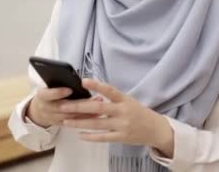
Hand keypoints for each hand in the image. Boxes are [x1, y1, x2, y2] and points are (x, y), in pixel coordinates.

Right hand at [26, 87, 100, 127]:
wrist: (39, 111)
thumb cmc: (48, 93)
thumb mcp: (48, 86)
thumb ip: (58, 83)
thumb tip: (75, 78)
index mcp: (42, 96)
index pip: (49, 94)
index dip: (58, 92)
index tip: (70, 89)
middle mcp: (46, 109)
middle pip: (64, 107)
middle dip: (81, 104)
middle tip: (95, 98)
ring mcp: (53, 118)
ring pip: (71, 117)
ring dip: (87, 112)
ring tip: (99, 104)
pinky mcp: (60, 125)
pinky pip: (74, 123)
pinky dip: (86, 119)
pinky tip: (97, 114)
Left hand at [59, 79, 174, 157]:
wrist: (155, 129)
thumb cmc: (138, 112)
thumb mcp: (128, 100)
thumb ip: (112, 98)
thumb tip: (92, 94)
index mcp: (124, 99)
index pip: (109, 90)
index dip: (96, 86)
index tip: (82, 81)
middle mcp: (123, 111)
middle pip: (98, 108)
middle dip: (79, 106)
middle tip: (63, 105)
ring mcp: (122, 125)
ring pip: (97, 124)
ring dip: (79, 122)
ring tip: (65, 120)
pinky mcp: (121, 137)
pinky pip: (103, 137)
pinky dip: (90, 136)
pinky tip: (79, 134)